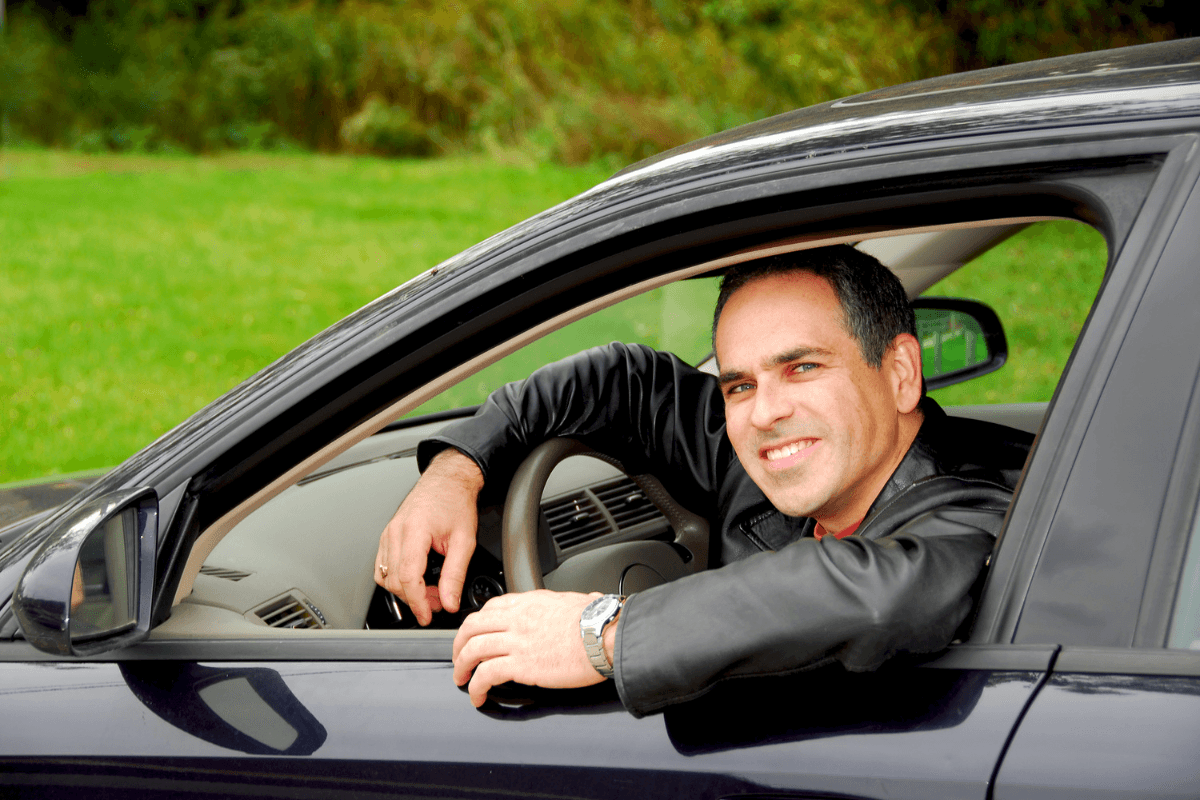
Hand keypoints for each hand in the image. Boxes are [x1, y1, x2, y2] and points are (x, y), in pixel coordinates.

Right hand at [375, 448, 483, 624]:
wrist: (447, 482)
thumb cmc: (455, 503)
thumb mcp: (464, 540)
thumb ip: (455, 574)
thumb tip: (449, 601)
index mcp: (414, 530)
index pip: (407, 576)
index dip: (417, 602)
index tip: (427, 615)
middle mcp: (395, 532)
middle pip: (394, 580)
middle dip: (415, 599)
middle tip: (438, 603)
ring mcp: (388, 534)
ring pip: (385, 576)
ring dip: (405, 591)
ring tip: (430, 592)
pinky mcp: (387, 536)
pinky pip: (383, 567)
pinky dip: (396, 579)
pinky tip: (416, 580)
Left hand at [452, 590, 610, 706]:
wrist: (605, 635)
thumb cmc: (598, 621)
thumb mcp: (579, 600)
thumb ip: (573, 603)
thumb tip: (590, 600)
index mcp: (530, 603)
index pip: (491, 607)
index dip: (477, 623)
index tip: (475, 633)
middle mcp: (517, 619)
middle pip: (472, 626)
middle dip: (459, 643)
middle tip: (458, 656)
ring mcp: (517, 641)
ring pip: (472, 650)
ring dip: (461, 666)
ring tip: (461, 679)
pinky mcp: (521, 665)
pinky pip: (486, 675)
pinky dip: (476, 687)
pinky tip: (477, 696)